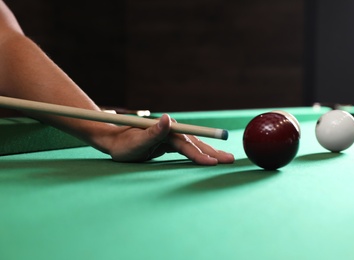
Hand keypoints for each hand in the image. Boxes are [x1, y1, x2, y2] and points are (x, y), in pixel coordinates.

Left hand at [107, 114, 234, 164]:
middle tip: (230, 160)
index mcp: (166, 130)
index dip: (201, 152)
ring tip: (225, 159)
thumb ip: (153, 132)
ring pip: (194, 145)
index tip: (213, 162)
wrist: (114, 141)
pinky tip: (208, 157)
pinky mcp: (169, 142)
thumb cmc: (123, 145)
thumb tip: (169, 118)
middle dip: (213, 151)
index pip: (187, 143)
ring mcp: (171, 136)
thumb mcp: (136, 142)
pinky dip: (199, 153)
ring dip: (210, 152)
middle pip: (195, 142)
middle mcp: (171, 130)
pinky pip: (187, 148)